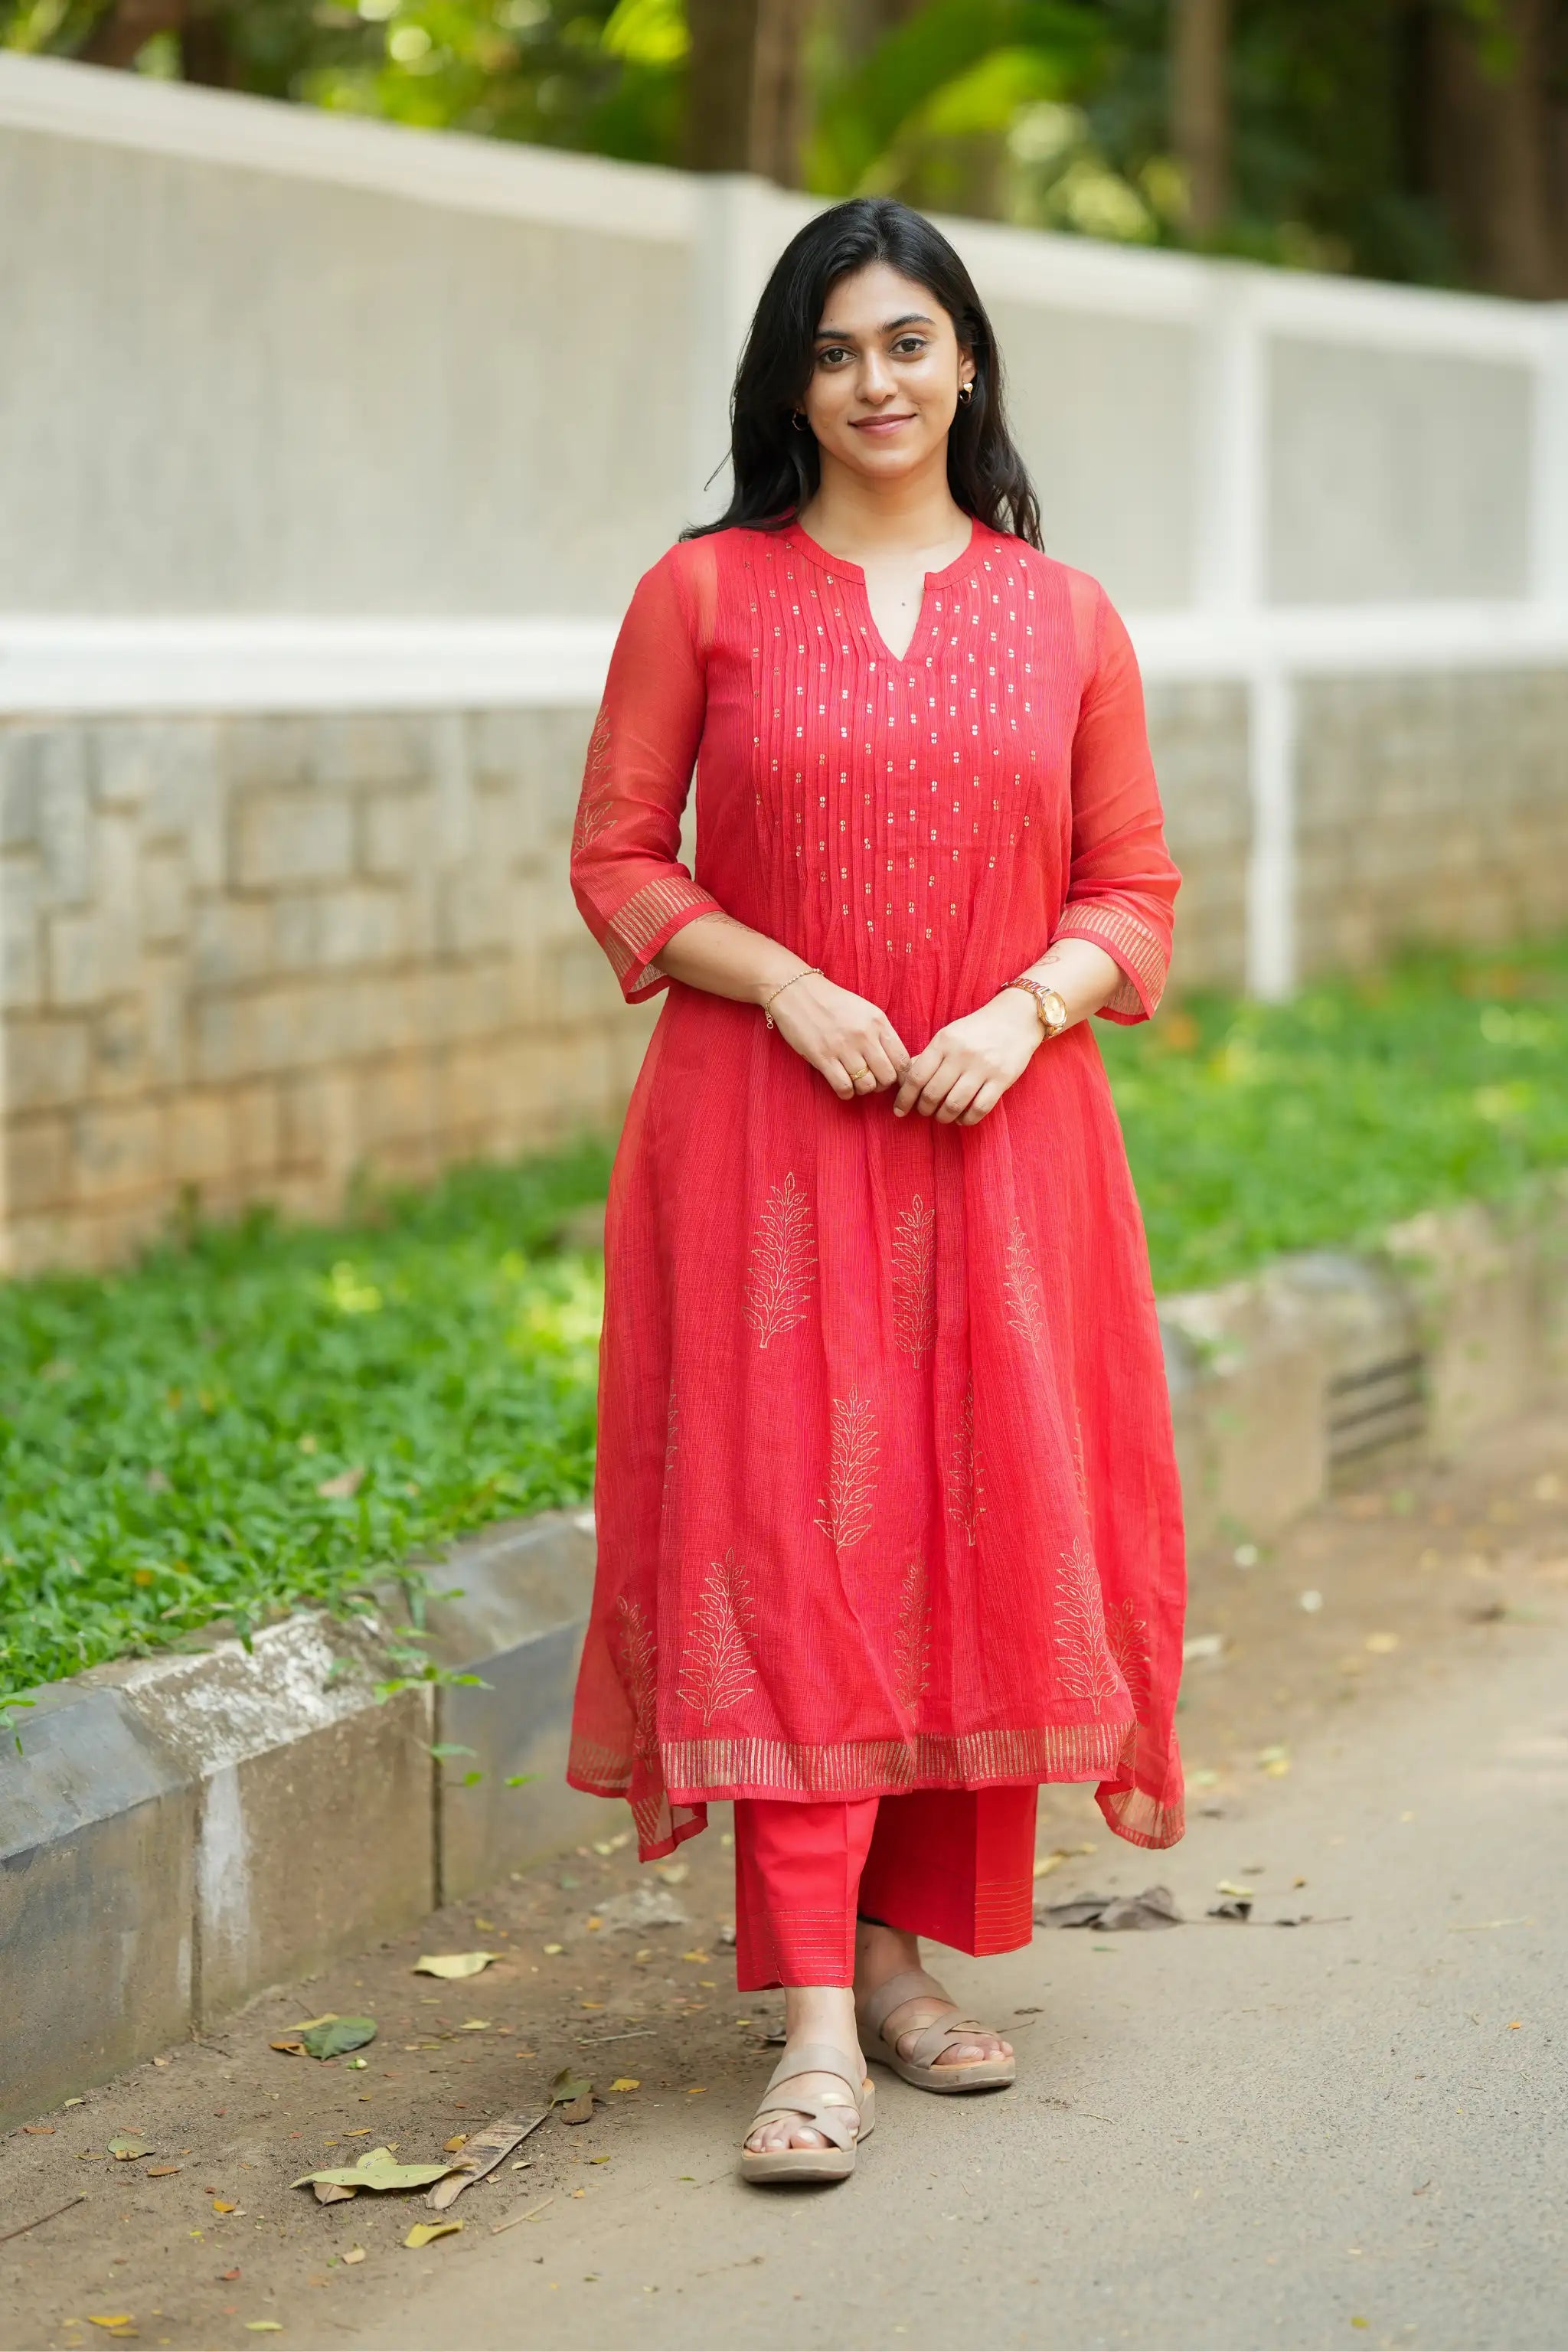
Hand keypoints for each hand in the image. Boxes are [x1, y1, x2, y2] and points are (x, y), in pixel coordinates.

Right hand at [766, 972, 911, 1102]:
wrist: (797, 992)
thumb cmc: (833, 1002)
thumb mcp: (865, 1010)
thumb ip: (880, 1033)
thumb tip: (894, 1062)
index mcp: (878, 1022)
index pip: (903, 1060)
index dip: (902, 1076)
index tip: (894, 1079)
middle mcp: (864, 1035)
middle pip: (888, 1077)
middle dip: (882, 1085)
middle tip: (873, 1080)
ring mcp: (843, 1047)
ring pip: (867, 1085)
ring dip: (863, 1089)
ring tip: (856, 1082)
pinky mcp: (822, 1057)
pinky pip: (843, 1088)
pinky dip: (846, 1093)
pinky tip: (843, 1085)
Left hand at [894, 991, 1041, 1124]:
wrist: (1016, 1019)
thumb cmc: (977, 1030)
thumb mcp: (948, 1034)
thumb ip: (929, 1056)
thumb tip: (906, 1081)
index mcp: (944, 1042)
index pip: (916, 1076)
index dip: (904, 1098)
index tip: (899, 1110)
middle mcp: (962, 1055)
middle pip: (933, 1094)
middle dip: (924, 1109)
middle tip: (924, 1111)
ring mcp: (983, 1068)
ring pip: (954, 1104)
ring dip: (943, 1117)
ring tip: (942, 1116)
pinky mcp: (1002, 1079)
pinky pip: (979, 1109)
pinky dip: (967, 1119)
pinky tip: (962, 1118)